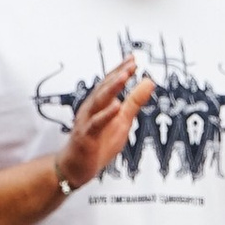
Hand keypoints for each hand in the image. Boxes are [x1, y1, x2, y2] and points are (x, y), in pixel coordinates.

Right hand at [60, 57, 152, 193]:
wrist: (76, 167)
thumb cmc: (97, 143)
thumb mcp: (122, 120)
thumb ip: (135, 101)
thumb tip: (148, 82)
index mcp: (100, 103)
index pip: (110, 82)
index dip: (122, 69)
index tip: (134, 58)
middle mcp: (91, 108)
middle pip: (104, 87)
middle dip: (118, 74)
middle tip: (132, 63)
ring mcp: (87, 121)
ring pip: (99, 101)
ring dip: (111, 88)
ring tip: (124, 76)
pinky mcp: (86, 136)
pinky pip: (96, 124)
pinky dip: (106, 115)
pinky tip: (116, 107)